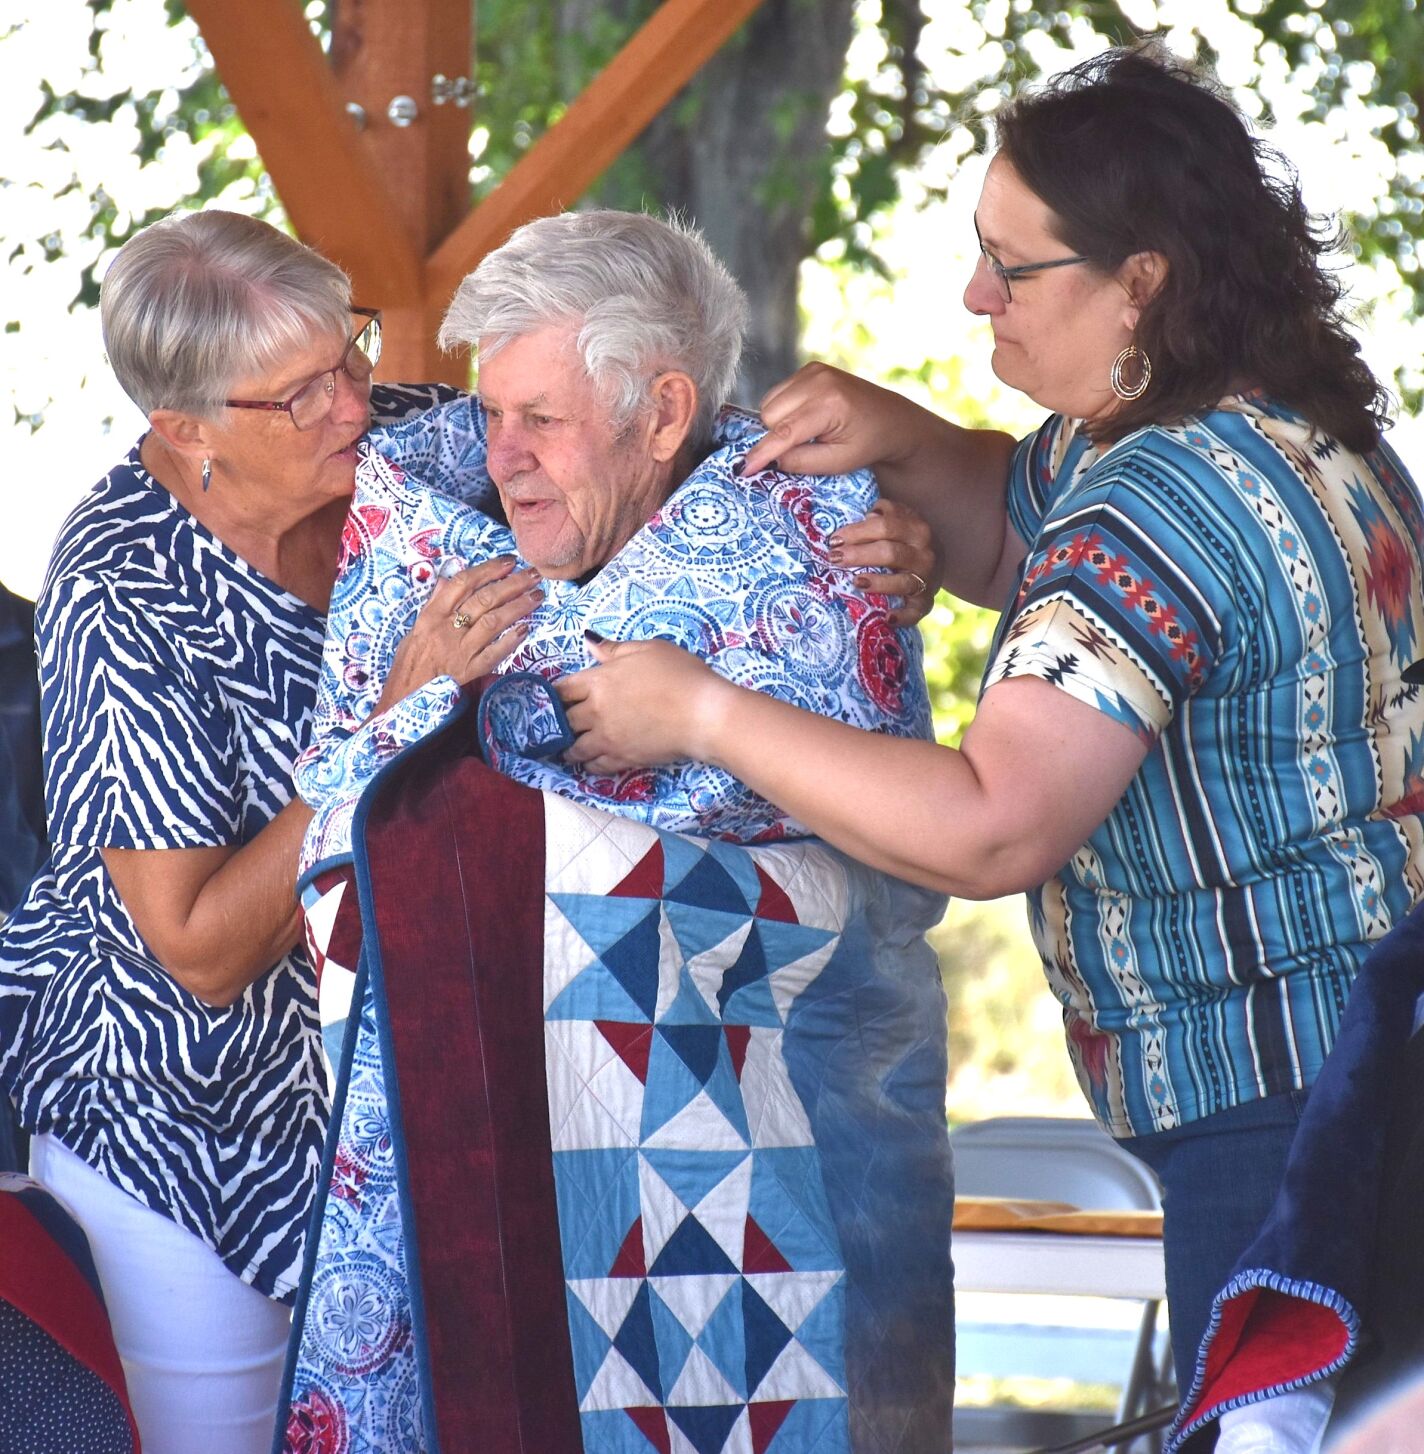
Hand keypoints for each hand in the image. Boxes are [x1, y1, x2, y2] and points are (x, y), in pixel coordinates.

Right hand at [376, 556, 539, 711]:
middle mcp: (446, 630)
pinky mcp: (469, 673)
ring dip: (517, 606)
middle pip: (484, 599)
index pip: (463, 584)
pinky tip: (525, 629)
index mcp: (430, 617)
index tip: (508, 561)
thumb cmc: (408, 669)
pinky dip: (510, 640)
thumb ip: (433, 605)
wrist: (401, 704)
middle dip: (512, 584)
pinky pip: (494, 654)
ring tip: (536, 596)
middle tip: (532, 575)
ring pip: (493, 622)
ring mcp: (459, 652)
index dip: (488, 569)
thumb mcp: (414, 632)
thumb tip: (449, 580)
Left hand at [555, 638, 731, 772]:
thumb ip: (614, 649)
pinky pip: (596, 766)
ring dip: (569, 748)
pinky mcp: (623, 759)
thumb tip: (589, 643)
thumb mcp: (648, 650)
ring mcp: (608, 738)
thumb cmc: (680, 674)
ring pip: (575, 748)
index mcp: (599, 681)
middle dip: (560, 722)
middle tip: (559, 725)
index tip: (554, 698)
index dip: (555, 694)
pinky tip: (590, 762)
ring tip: (568, 748)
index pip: (562, 690)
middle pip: (564, 720)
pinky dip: (589, 764)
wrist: (703, 713)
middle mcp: (596, 711)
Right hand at [741, 361, 928, 477]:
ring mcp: (813, 370)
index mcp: (830, 404)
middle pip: (770, 415)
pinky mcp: (809, 368)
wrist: (890, 419)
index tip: (743, 469)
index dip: (762, 453)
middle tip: (800, 449)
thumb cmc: (867, 444)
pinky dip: (783, 411)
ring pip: (768, 403)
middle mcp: (819, 380)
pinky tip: (805, 419)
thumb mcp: (838, 463)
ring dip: (778, 424)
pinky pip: (777, 394)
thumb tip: (770, 460)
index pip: (784, 432)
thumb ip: (802, 462)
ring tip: (806, 434)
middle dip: (776, 437)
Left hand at [830, 498, 941, 625]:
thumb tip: (864, 512)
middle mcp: (925, 554)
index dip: (858, 531)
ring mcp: (927, 579)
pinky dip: (903, 616)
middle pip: (890, 553)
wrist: (934, 564)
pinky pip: (916, 612)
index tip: (835, 539)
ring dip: (878, 583)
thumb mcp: (899, 519)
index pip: (886, 526)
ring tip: (856, 582)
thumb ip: (883, 512)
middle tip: (834, 558)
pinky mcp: (925, 603)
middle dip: (859, 555)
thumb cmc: (905, 539)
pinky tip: (886, 617)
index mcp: (916, 529)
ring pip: (902, 582)